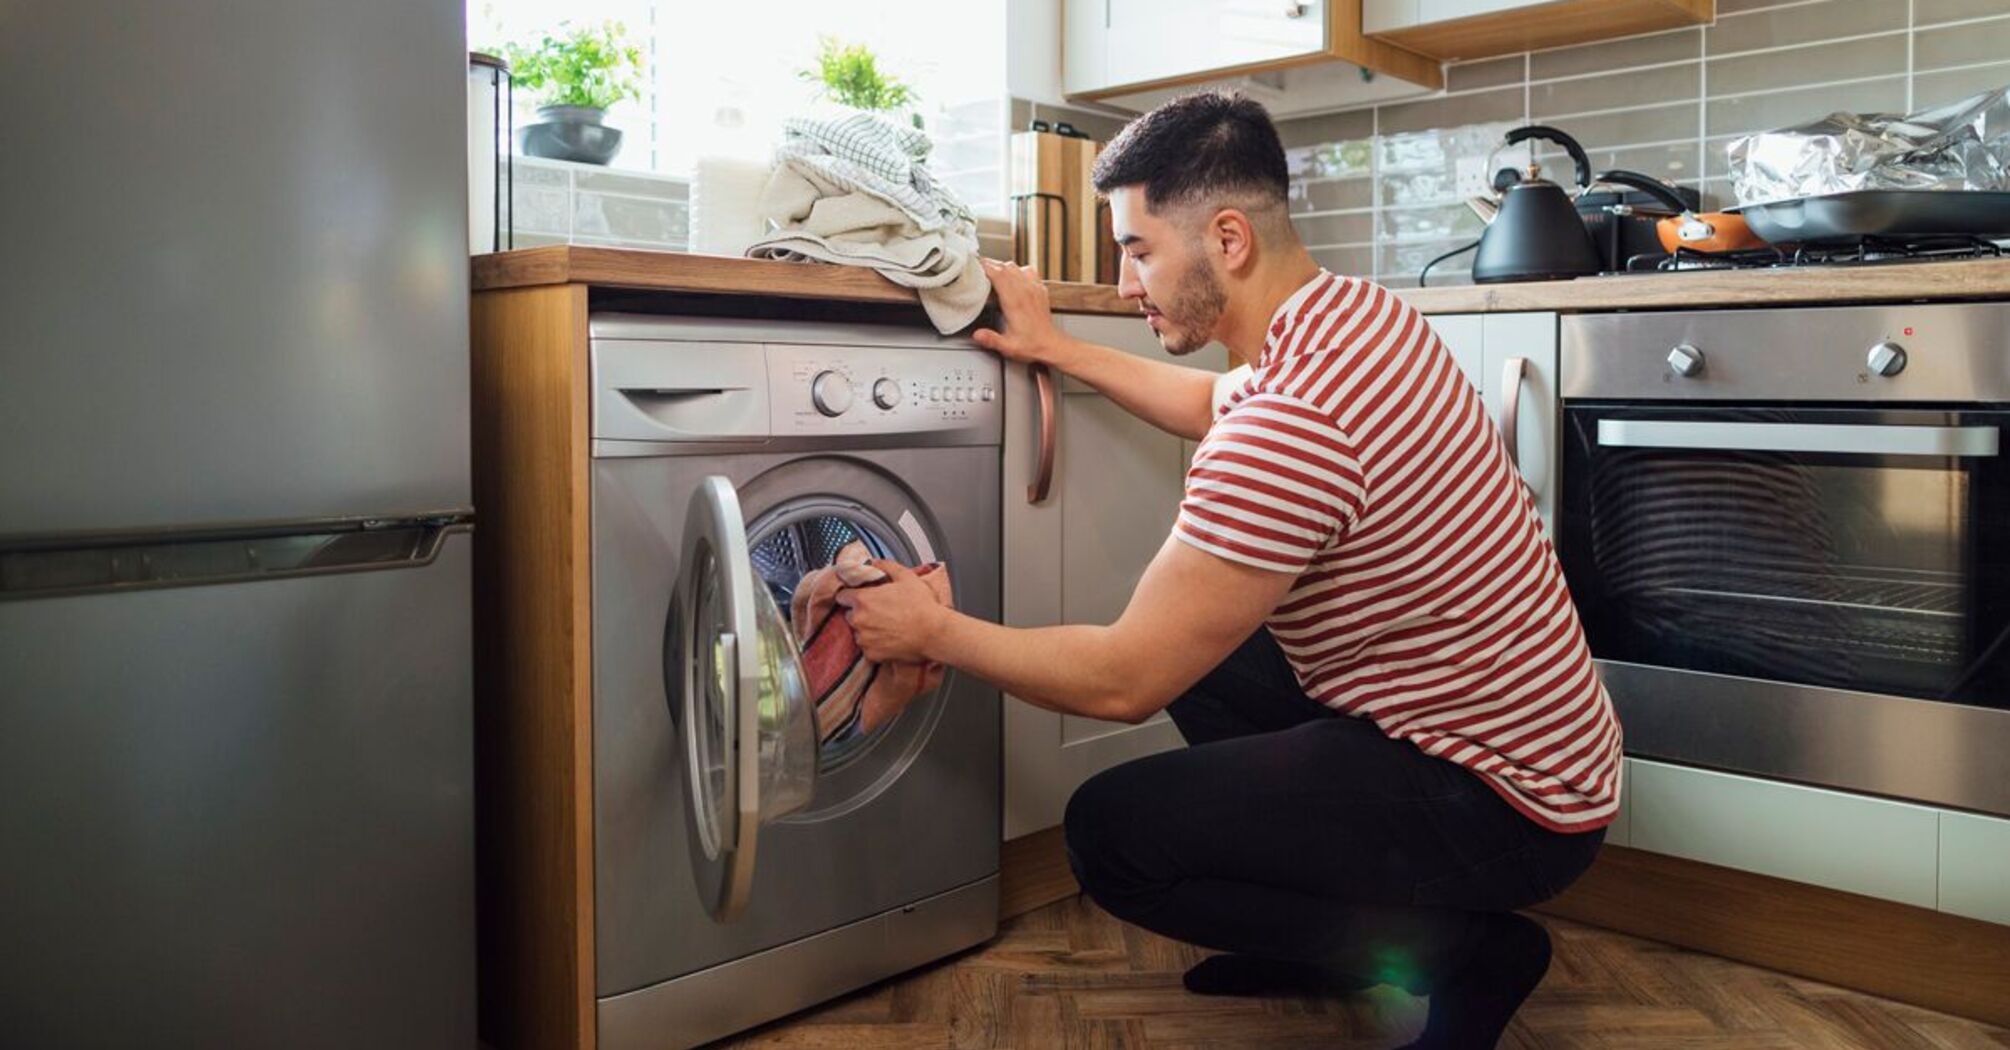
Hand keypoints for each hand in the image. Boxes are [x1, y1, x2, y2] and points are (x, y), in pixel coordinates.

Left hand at [833, 560, 949, 664]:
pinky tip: (889, 639)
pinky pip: (868, 648)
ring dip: (867, 630)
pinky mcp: (872, 654)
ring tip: (886, 627)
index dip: (850, 595)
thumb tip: (874, 562)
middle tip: (879, 612)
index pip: (841, 596)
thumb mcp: (906, 577)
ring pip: (858, 632)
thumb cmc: (922, 606)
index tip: (859, 597)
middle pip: (849, 615)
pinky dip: (875, 645)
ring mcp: (864, 639)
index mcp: (863, 600)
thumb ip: (886, 566)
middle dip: (860, 613)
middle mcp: (859, 620)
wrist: (934, 633)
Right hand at [972, 257, 1072, 365]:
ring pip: (1016, 266)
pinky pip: (1028, 270)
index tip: (975, 266)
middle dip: (991, 264)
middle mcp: (1025, 291)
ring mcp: (1034, 288)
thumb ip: (991, 340)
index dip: (986, 267)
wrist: (1051, 345)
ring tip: (994, 272)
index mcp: (1015, 302)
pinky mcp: (1040, 289)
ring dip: (1003, 267)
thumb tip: (977, 334)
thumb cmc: (1032, 345)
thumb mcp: (1008, 347)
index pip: (999, 274)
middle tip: (979, 269)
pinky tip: (1013, 277)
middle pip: (1005, 267)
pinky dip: (1018, 270)